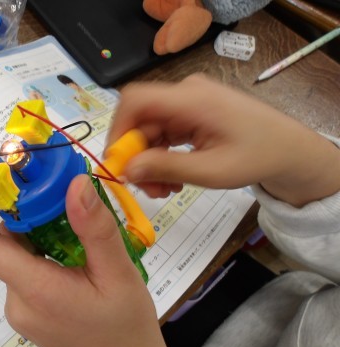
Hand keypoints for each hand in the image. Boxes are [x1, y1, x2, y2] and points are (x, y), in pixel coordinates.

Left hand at [0, 175, 186, 346]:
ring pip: (13, 260)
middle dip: (14, 213)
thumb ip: (95, 229)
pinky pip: (23, 274)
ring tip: (59, 208)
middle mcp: (17, 302)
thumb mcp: (118, 274)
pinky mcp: (27, 315)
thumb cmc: (126, 327)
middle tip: (41, 182)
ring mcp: (20, 311)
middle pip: (0, 249)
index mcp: (36, 290)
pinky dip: (36, 252)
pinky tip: (64, 242)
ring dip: (29, 232)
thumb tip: (75, 183)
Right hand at [107, 74, 339, 206]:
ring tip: (162, 190)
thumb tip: (126, 170)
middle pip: (140, 120)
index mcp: (191, 99)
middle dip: (136, 156)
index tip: (118, 164)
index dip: (118, 130)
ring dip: (148, 161)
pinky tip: (171, 179)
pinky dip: (161, 157)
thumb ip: (166, 168)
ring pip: (149, 130)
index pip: (136, 100)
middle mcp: (186, 94)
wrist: (290, 151)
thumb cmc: (257, 158)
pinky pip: (163, 133)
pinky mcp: (191, 113)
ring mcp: (188, 103)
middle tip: (145, 190)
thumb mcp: (210, 171)